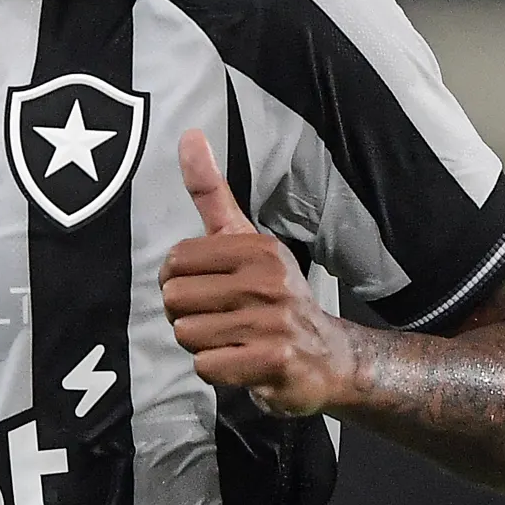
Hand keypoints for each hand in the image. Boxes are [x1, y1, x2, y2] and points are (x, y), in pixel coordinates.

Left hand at [158, 129, 362, 417]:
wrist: (330, 358)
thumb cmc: (275, 297)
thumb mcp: (246, 240)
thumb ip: (212, 194)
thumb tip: (188, 134)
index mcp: (257, 248)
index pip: (175, 262)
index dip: (180, 283)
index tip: (211, 290)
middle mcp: (268, 280)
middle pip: (175, 299)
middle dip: (187, 316)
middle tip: (222, 320)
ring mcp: (273, 322)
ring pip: (187, 335)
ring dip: (203, 345)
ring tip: (235, 341)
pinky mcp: (274, 361)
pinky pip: (206, 366)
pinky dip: (217, 370)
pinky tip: (243, 363)